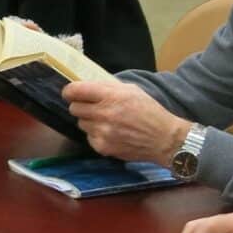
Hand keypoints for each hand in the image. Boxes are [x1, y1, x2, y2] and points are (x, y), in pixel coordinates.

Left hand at [65, 80, 189, 162]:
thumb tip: (87, 85)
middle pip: (74, 108)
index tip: (71, 93)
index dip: (70, 91)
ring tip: (106, 121)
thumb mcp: (131, 90)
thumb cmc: (149, 111)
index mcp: (111, 96)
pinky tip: (111, 133)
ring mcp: (102, 132)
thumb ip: (108, 87)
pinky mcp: (102, 147)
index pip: (75, 91)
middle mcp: (103, 114)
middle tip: (93, 107)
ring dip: (90, 121)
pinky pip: (89, 137)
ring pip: (81, 123)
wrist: (163, 139)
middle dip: (81, 106)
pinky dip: (96, 135)